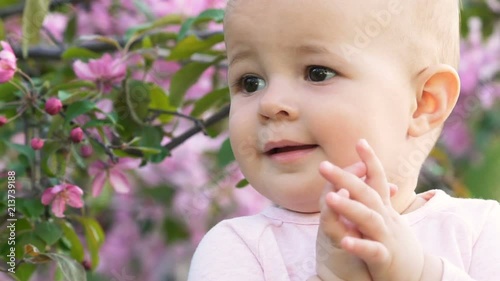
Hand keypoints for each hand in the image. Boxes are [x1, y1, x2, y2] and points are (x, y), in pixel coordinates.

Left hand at [319, 139, 426, 280]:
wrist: (419, 275)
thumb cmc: (396, 244)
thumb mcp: (387, 219)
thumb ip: (376, 200)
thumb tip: (368, 180)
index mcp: (384, 209)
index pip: (377, 179)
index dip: (370, 160)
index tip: (360, 140)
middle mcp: (386, 218)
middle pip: (366, 194)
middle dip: (345, 177)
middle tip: (323, 165)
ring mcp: (387, 237)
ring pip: (369, 219)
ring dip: (349, 207)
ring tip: (330, 197)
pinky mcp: (385, 259)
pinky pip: (372, 250)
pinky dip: (359, 245)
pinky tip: (344, 241)